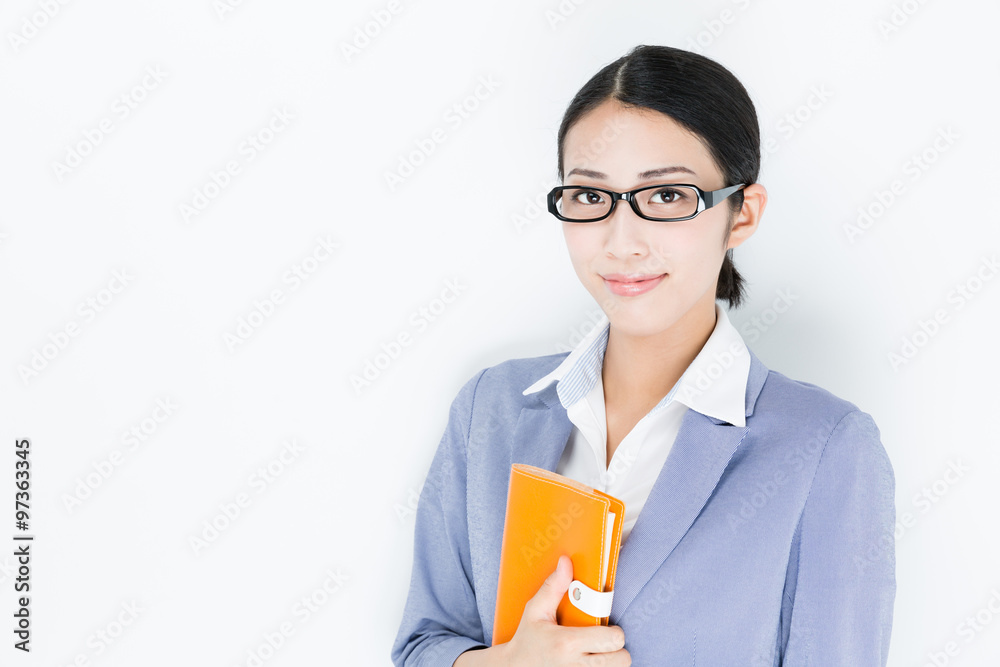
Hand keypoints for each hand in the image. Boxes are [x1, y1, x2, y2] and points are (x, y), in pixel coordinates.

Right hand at [498, 554, 629, 665]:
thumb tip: (566, 561)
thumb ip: (554, 586)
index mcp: (566, 642)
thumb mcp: (536, 610)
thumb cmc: (527, 638)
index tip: (608, 627)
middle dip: (618, 648)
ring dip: (612, 661)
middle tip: (605, 641)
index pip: (612, 639)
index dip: (615, 632)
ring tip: (599, 652)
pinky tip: (591, 661)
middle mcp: (575, 665)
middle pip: (621, 659)